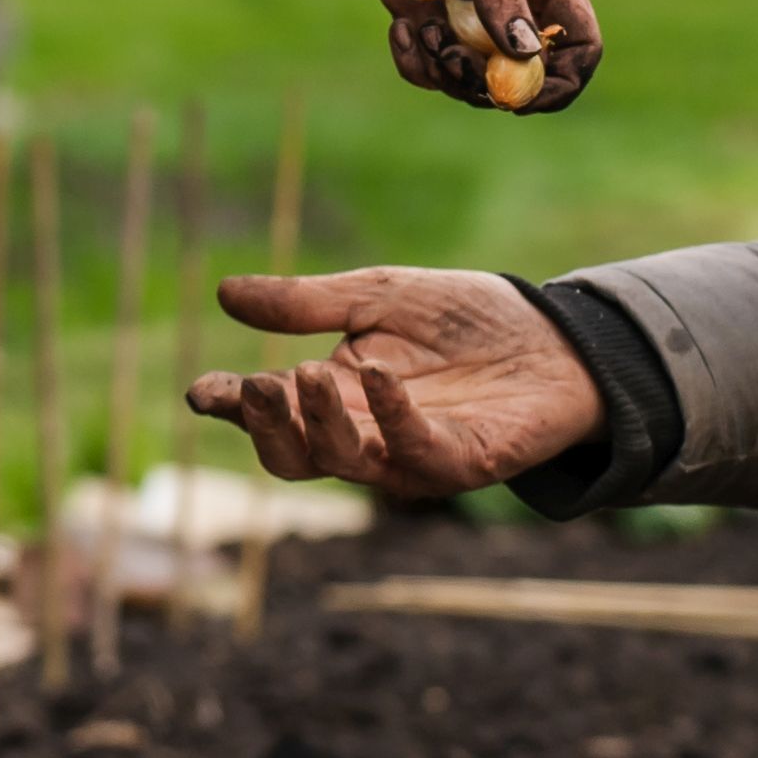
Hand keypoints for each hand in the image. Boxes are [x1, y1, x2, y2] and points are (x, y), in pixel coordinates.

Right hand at [193, 269, 600, 503]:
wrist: (555, 336)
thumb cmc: (468, 320)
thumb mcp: (381, 295)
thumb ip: (309, 302)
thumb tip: (224, 294)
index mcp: (336, 397)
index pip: (270, 413)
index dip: (233, 407)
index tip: (202, 391)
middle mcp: (364, 436)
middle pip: (292, 455)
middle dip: (267, 426)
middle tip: (259, 384)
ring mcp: (409, 456)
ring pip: (342, 463)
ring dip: (320, 423)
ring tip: (309, 374)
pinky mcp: (459, 461)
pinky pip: (414, 450)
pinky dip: (390, 415)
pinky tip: (378, 374)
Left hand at [319, 0, 602, 109]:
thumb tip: (525, 51)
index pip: (580, 42)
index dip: (564, 78)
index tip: (523, 92)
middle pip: (526, 72)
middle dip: (493, 83)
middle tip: (453, 60)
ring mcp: (465, 7)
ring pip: (475, 77)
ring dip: (447, 72)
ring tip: (420, 32)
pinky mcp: (423, 12)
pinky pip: (430, 65)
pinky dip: (416, 62)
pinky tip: (400, 27)